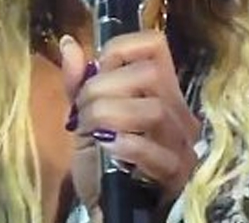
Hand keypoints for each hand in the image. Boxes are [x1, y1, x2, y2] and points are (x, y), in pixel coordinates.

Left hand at [60, 31, 200, 214]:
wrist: (114, 208)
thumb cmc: (105, 158)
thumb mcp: (87, 117)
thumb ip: (78, 82)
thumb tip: (68, 43)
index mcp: (160, 89)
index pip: (155, 44)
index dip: (121, 47)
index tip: (98, 70)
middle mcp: (177, 110)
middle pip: (151, 74)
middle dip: (104, 86)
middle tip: (84, 110)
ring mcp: (180, 142)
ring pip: (154, 110)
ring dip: (109, 115)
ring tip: (91, 132)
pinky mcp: (176, 174)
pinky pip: (153, 150)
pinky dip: (123, 145)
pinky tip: (106, 148)